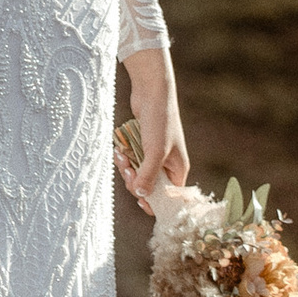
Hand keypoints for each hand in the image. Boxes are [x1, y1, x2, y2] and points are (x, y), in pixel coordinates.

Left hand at [119, 51, 187, 215]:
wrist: (151, 92)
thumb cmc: (160, 121)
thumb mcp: (155, 152)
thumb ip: (148, 176)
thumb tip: (142, 197)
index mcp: (178, 171)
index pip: (169, 198)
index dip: (154, 203)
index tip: (140, 202)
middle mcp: (168, 166)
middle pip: (148, 188)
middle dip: (135, 181)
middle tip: (128, 170)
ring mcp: (154, 157)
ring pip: (137, 175)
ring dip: (126, 168)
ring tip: (121, 156)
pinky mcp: (142, 148)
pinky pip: (131, 161)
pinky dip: (124, 158)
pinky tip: (119, 150)